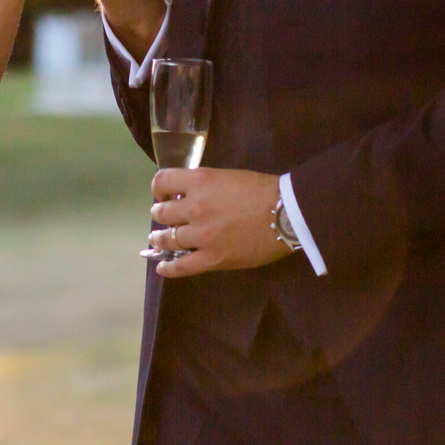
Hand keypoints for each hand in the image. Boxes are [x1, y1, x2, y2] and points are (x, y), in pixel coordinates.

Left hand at [145, 167, 290, 277]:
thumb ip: (204, 186)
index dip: (158, 189)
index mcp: (199, 181)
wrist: (286, 213)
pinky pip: (181, 267)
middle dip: (161, 214)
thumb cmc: (262, 190)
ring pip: (167, 239)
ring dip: (160, 239)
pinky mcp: (212, 258)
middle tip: (165, 218)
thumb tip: (186, 197)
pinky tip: (162, 267)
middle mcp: (194, 207)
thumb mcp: (226, 177)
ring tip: (159, 240)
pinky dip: (168, 268)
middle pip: (162, 213)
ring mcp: (201, 235)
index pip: (162, 182)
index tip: (162, 195)